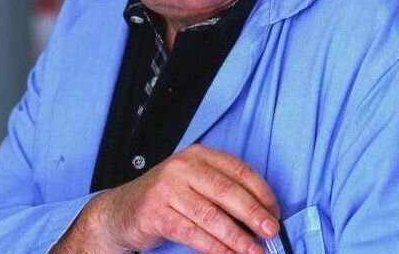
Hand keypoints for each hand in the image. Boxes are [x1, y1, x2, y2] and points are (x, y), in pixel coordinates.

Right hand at [54, 144, 279, 252]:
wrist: (123, 209)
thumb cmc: (168, 196)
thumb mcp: (194, 182)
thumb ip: (221, 188)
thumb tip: (262, 212)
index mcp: (197, 154)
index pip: (237, 168)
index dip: (261, 191)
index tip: (275, 210)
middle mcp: (183, 166)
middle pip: (226, 190)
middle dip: (253, 213)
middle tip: (272, 231)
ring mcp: (167, 188)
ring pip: (211, 214)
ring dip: (237, 237)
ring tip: (256, 251)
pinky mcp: (156, 212)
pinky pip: (192, 233)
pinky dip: (215, 247)